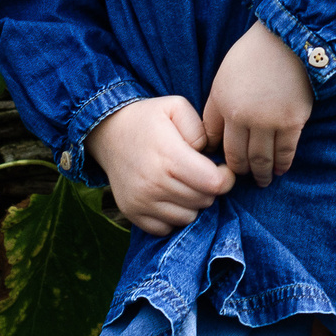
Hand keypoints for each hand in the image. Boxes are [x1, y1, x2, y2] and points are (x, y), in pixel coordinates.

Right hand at [87, 95, 232, 235]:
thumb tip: (209, 155)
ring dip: (192, 203)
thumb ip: (201, 128)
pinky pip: (166, 228)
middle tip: (201, 172)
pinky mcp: (132, 213)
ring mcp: (141, 202)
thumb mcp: (177, 107)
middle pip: (203, 201)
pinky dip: (173, 215)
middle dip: (209, 188)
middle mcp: (154, 184)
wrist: (109, 132)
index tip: (221, 168)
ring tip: (185, 182)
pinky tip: (170, 195)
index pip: (213, 184)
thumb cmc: (149, 118)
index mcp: (169, 157)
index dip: (226, 177)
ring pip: (188, 217)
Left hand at [199, 22, 313, 187]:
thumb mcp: (224, 75)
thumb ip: (218, 105)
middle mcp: (242, 117)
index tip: (224, 162)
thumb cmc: (254, 54)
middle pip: (237, 156)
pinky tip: (281, 169)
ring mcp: (268, 121)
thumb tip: (215, 136)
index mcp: (222, 102)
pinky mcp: (292, 122)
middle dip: (239, 171)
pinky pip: (286, 152)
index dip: (219, 154)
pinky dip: (283, 164)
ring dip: (261, 173)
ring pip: (261, 159)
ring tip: (263, 180)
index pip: (215, 141)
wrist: (289, 39)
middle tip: (244, 178)